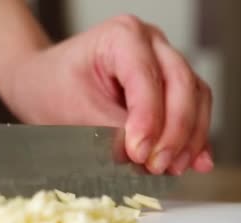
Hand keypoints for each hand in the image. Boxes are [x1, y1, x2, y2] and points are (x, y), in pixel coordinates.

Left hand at [6, 15, 213, 174]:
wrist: (43, 83)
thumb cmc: (52, 86)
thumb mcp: (72, 110)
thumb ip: (108, 131)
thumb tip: (140, 156)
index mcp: (122, 36)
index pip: (146, 78)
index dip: (149, 119)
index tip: (140, 154)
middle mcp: (151, 43)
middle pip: (181, 84)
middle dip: (174, 132)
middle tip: (157, 166)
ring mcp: (164, 61)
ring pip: (196, 96)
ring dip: (190, 137)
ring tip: (173, 168)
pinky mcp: (171, 85)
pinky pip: (194, 108)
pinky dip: (194, 137)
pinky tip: (196, 162)